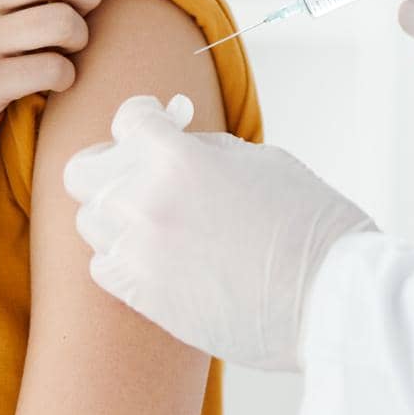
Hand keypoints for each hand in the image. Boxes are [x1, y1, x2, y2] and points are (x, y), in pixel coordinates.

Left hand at [64, 95, 374, 371]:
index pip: (127, 119)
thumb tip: (176, 142)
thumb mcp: (261, 160)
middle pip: (83, 172)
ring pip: (91, 221)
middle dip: (109, 162)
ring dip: (117, 212)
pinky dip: (120, 255)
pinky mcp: (145, 298)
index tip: (157, 122)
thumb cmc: (310, 223)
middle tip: (141, 168)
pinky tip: (156, 253)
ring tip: (157, 215)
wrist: (330, 297)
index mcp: (178, 161)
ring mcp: (141, 256)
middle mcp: (147, 205)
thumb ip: (204, 149)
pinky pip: (103, 266)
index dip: (145, 116)